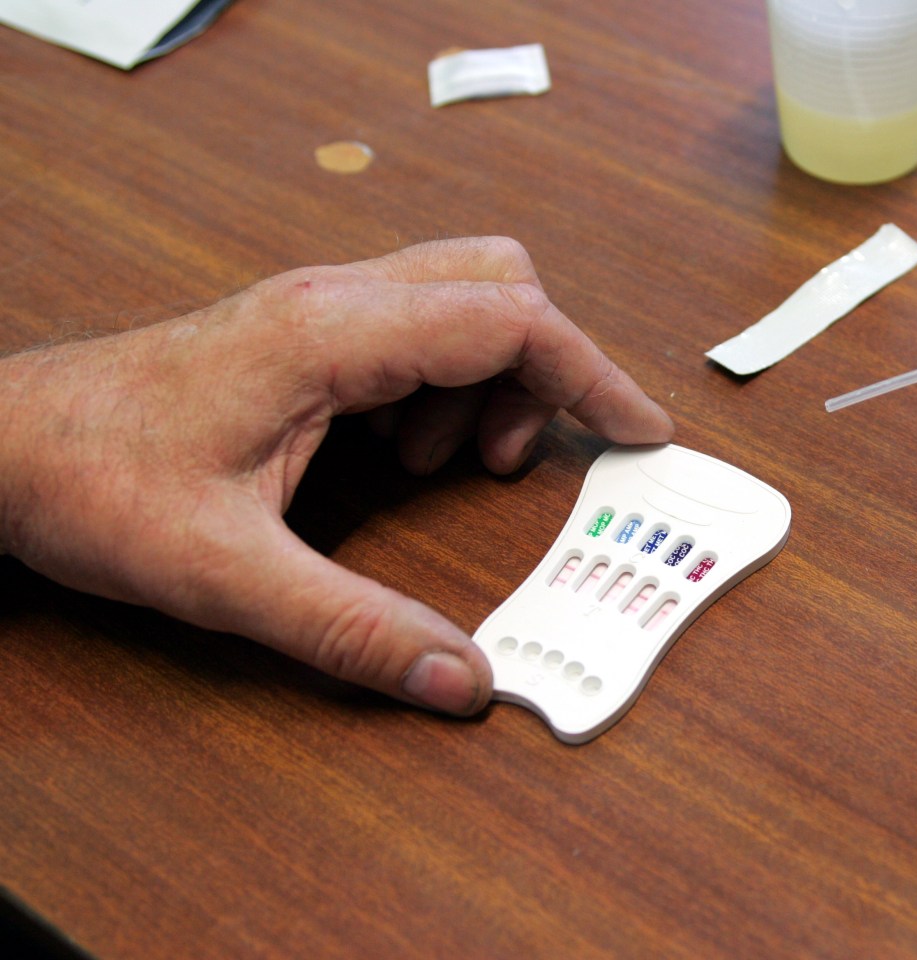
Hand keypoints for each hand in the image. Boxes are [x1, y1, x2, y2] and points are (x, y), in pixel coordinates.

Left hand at [0, 238, 673, 715]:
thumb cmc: (88, 480)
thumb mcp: (224, 575)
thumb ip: (352, 631)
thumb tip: (462, 679)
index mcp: (331, 334)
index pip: (510, 320)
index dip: (594, 375)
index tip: (639, 431)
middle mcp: (334, 302)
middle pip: (500, 286)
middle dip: (546, 371)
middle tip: (526, 462)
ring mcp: (319, 311)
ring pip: (463, 302)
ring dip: (490, 383)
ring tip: (450, 468)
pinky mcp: (305, 335)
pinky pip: (418, 334)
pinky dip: (444, 389)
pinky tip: (401, 455)